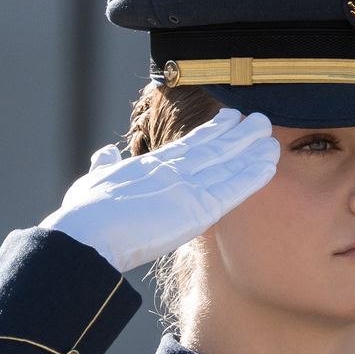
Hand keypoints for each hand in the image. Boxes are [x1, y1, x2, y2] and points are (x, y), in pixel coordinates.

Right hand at [39, 109, 278, 271]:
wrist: (86, 235)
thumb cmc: (84, 215)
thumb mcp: (93, 181)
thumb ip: (104, 165)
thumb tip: (105, 152)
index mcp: (153, 165)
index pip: (192, 144)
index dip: (214, 131)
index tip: (231, 118)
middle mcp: (174, 170)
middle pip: (215, 148)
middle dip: (240, 135)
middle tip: (261, 120)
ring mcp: (187, 187)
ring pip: (228, 164)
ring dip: (252, 152)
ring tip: (271, 137)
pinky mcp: (197, 208)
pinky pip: (233, 190)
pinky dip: (251, 177)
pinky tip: (269, 166)